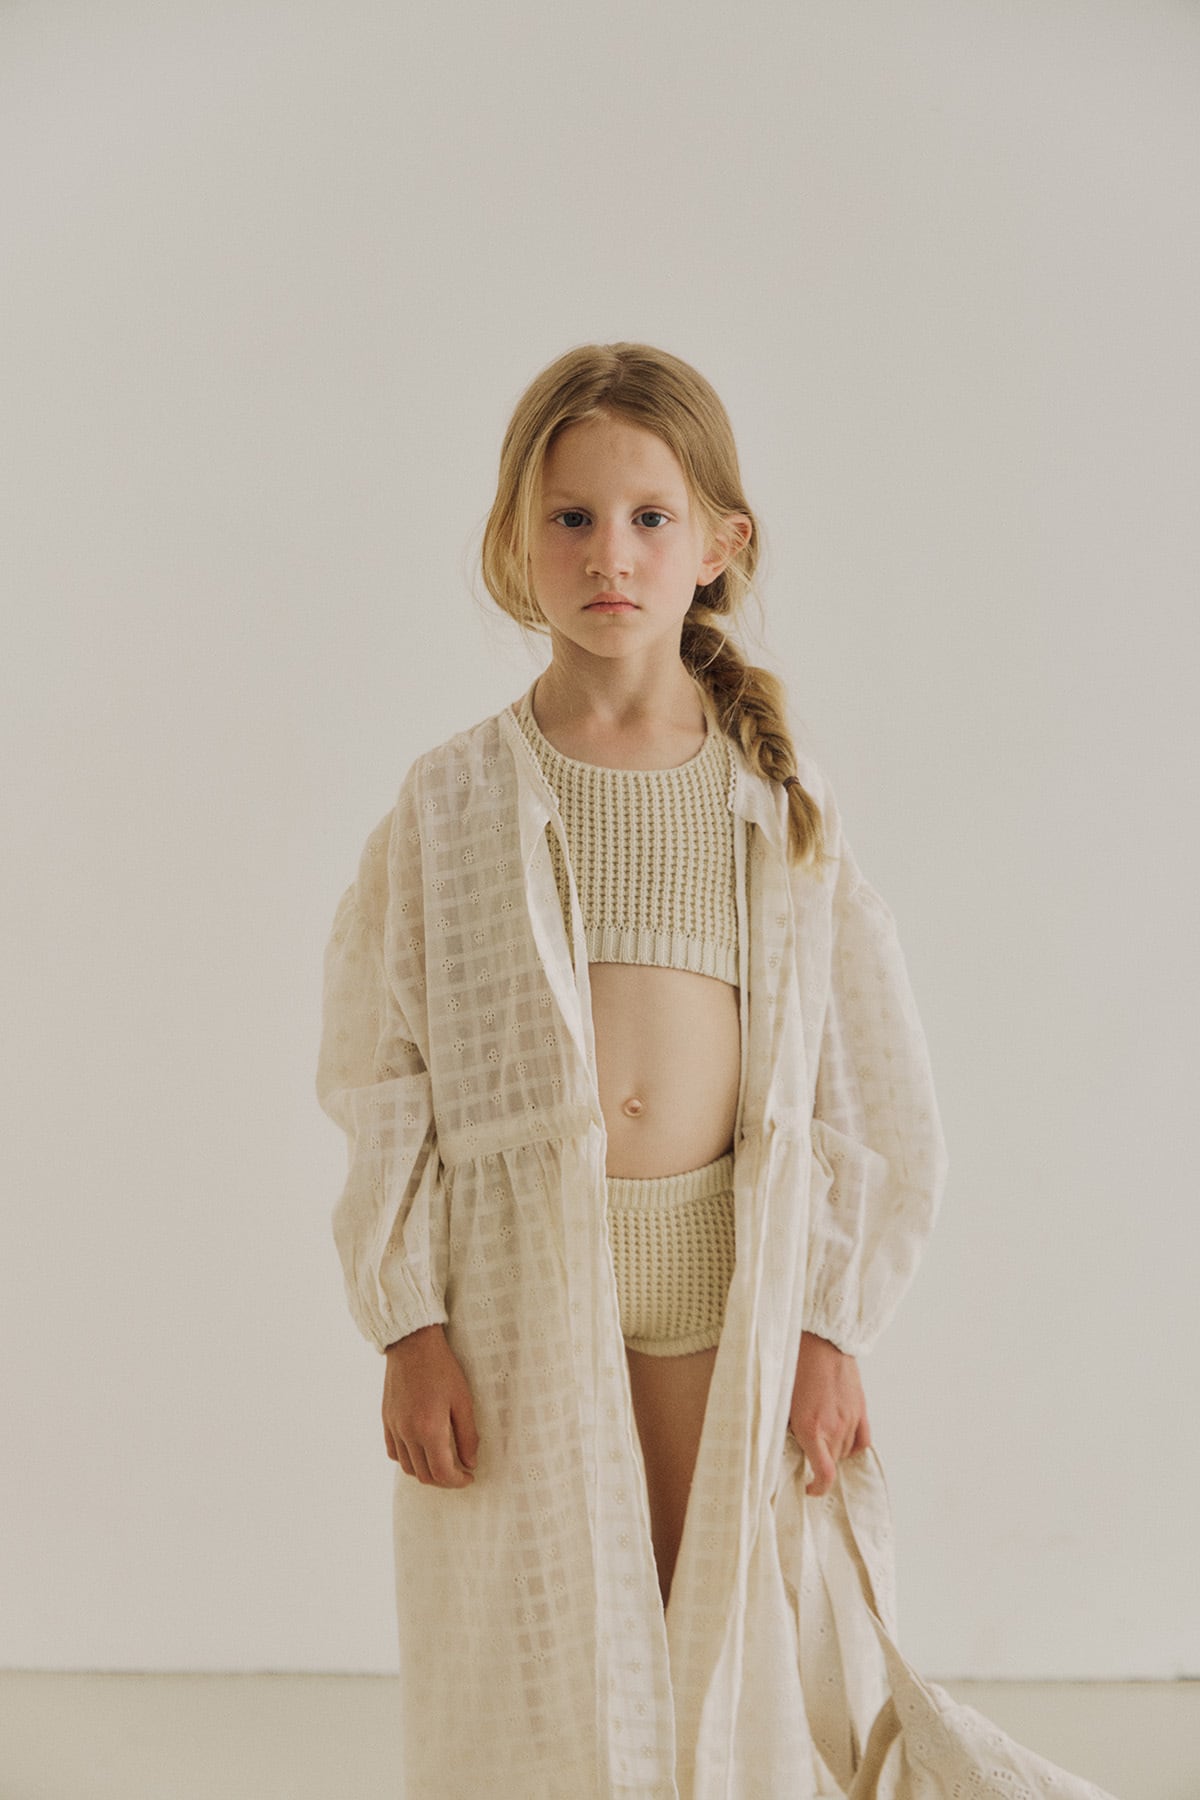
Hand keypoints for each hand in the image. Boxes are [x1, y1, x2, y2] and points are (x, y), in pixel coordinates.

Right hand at [382, 1323, 479, 1487]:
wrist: (412, 1344)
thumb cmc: (442, 1369)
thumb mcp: (463, 1400)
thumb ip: (468, 1436)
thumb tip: (470, 1463)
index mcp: (429, 1430)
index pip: (442, 1472)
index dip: (457, 1481)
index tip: (469, 1477)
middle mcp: (408, 1433)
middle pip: (424, 1475)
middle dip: (444, 1480)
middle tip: (459, 1473)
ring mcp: (394, 1427)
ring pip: (407, 1467)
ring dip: (425, 1472)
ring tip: (441, 1464)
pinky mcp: (386, 1420)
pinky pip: (394, 1452)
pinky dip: (407, 1459)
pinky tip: (421, 1451)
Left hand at [788, 1329, 871, 1496]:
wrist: (819, 1339)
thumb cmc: (794, 1365)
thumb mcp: (780, 1401)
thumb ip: (783, 1428)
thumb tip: (781, 1447)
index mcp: (812, 1428)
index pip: (825, 1474)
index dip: (817, 1488)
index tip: (808, 1488)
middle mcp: (835, 1428)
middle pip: (833, 1463)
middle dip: (820, 1464)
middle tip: (806, 1453)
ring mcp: (851, 1419)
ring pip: (846, 1451)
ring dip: (833, 1452)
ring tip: (819, 1438)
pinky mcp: (861, 1409)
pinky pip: (862, 1440)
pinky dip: (853, 1445)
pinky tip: (842, 1438)